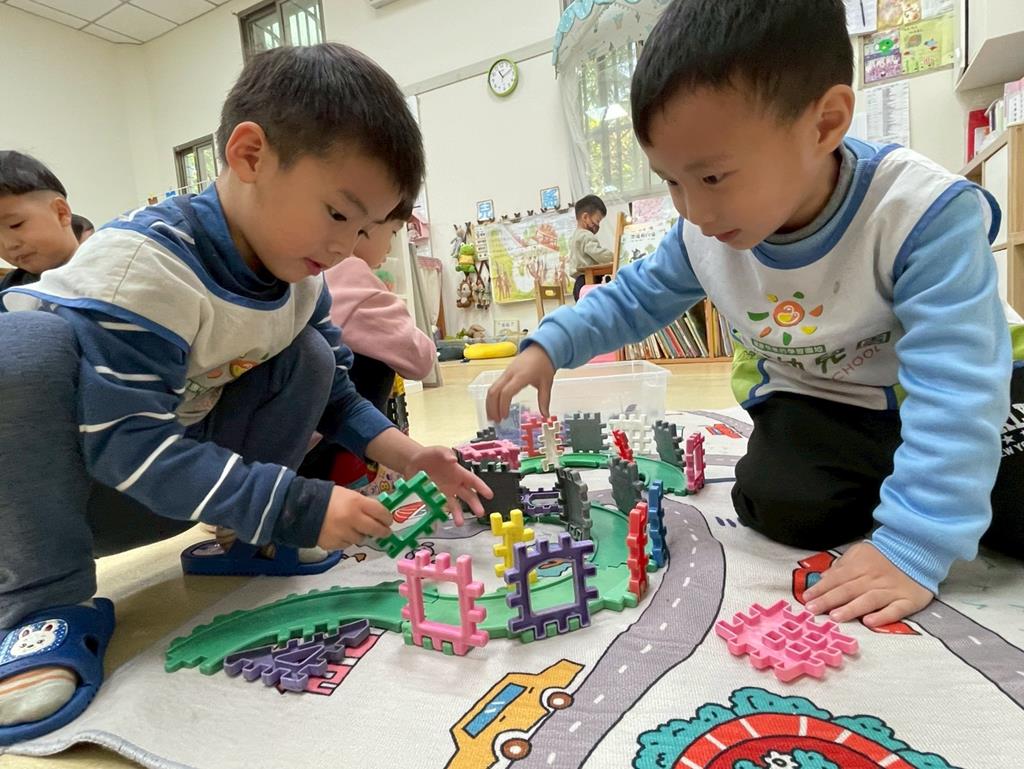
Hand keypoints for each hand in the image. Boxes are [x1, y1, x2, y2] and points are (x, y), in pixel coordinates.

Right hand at [317, 486, 393, 549]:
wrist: (302, 508)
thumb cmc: (328, 498)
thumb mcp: (349, 495)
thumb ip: (363, 504)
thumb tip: (378, 515)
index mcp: (357, 503)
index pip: (381, 513)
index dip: (387, 518)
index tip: (388, 520)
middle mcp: (352, 519)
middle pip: (376, 529)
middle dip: (383, 531)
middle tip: (385, 532)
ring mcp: (343, 533)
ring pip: (361, 539)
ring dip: (361, 535)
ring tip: (355, 528)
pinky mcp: (335, 544)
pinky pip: (348, 544)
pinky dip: (347, 539)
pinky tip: (341, 532)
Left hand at [403, 445, 492, 523]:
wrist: (412, 462)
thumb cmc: (430, 455)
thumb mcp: (438, 451)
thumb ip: (445, 453)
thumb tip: (453, 459)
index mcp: (459, 473)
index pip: (473, 481)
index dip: (482, 488)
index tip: (489, 495)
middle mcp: (454, 485)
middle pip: (468, 496)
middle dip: (475, 505)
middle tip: (480, 513)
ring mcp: (445, 493)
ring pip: (455, 505)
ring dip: (458, 514)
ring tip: (459, 522)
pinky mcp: (434, 498)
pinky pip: (439, 507)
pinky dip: (441, 513)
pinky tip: (443, 519)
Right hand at [485, 344, 555, 421]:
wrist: (541, 349)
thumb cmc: (544, 365)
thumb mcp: (547, 383)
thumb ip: (544, 400)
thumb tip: (546, 416)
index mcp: (521, 376)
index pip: (507, 392)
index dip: (503, 405)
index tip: (505, 417)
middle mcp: (510, 374)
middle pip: (494, 391)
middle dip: (492, 407)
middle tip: (495, 421)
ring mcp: (505, 373)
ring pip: (492, 388)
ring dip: (490, 403)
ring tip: (493, 417)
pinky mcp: (504, 373)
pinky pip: (494, 386)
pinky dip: (493, 398)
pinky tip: (495, 407)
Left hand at [803, 541, 933, 626]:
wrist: (921, 549)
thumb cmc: (885, 555)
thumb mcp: (860, 553)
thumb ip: (842, 565)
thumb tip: (823, 579)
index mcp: (861, 565)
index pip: (837, 578)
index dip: (821, 588)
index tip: (805, 599)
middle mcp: (874, 578)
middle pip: (849, 589)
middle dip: (828, 600)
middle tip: (812, 610)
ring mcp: (892, 590)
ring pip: (869, 600)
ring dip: (851, 609)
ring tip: (835, 617)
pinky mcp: (909, 600)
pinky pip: (895, 610)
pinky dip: (883, 616)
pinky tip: (869, 622)